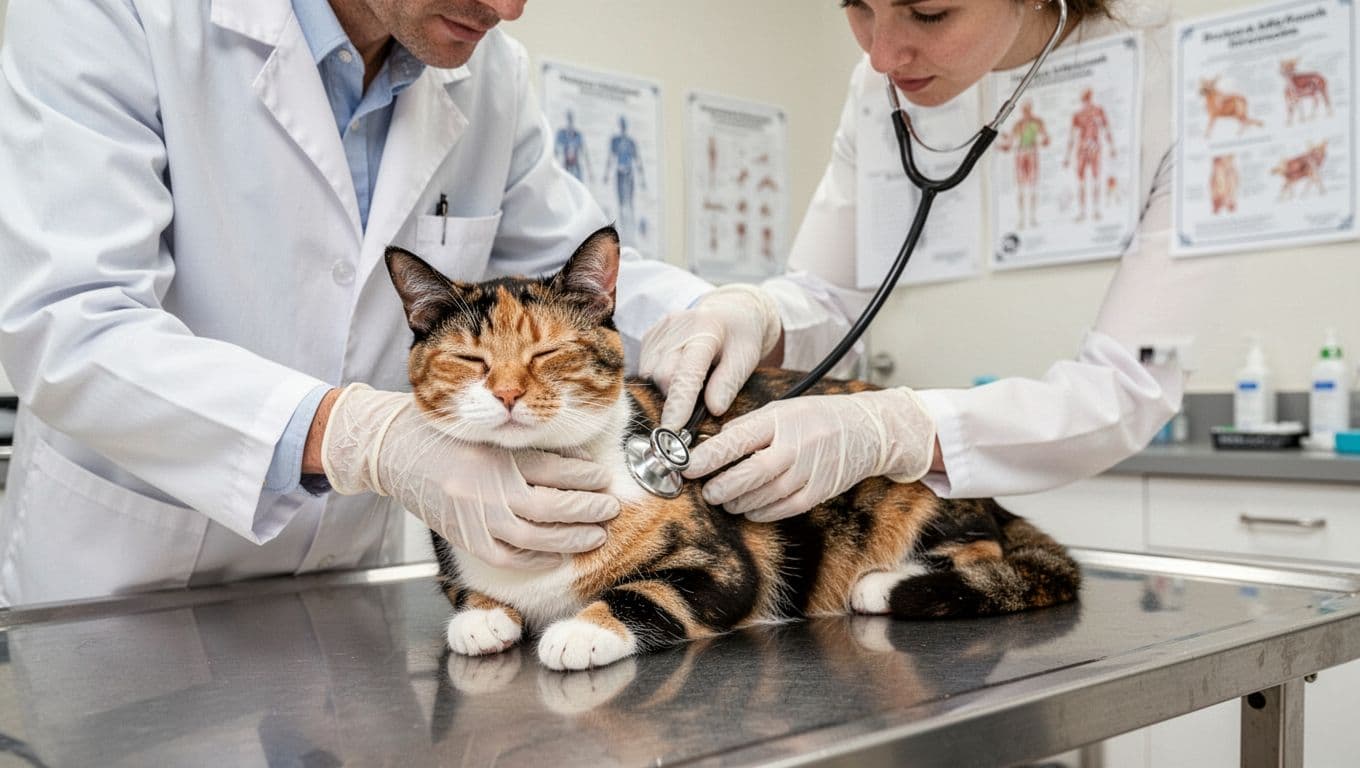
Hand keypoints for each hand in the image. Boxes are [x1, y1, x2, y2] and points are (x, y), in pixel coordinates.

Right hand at [322, 384, 618, 568]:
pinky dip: (536, 559)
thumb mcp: (484, 430)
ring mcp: (474, 517)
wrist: (390, 450)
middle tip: (610, 508)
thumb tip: (575, 465)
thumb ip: (523, 447)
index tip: (603, 478)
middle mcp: (486, 488)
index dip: (585, 476)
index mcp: (494, 455)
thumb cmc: (438, 434)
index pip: (552, 469)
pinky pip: (507, 556)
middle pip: (551, 505)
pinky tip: (557, 555)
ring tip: (596, 534)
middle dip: (588, 509)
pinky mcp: (463, 538)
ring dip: (571, 537)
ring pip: (535, 536)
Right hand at [639, 284, 781, 429]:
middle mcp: (677, 326)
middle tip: (695, 403)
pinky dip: (658, 378)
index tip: (672, 429)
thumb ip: (728, 383)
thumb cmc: (740, 337)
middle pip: (663, 376)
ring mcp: (660, 329)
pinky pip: (645, 367)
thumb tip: (713, 410)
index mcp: (705, 330)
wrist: (730, 310)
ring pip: (650, 373)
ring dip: (667, 388)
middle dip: (675, 397)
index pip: (686, 373)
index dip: (678, 404)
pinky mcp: (649, 334)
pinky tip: (677, 373)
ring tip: (690, 383)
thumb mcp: (745, 359)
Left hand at [683, 388, 935, 521]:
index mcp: (779, 421)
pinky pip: (779, 510)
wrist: (866, 431)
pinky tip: (748, 508)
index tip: (686, 466)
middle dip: (719, 487)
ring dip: (736, 502)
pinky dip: (759, 512)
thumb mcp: (781, 409)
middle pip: (746, 476)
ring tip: (723, 499)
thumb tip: (712, 442)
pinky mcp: (816, 494)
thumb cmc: (816, 417)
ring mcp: (806, 474)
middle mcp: (793, 448)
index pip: (736, 441)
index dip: (707, 457)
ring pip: (760, 497)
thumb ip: (747, 426)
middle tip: (705, 490)